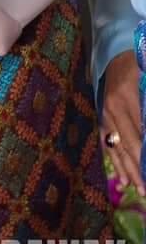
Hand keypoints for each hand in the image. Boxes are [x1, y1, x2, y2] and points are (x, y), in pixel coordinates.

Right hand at [101, 55, 143, 200]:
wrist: (116, 54)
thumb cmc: (138, 65)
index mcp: (126, 99)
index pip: (140, 134)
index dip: (145, 154)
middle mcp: (112, 110)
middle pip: (128, 146)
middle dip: (139, 169)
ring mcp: (105, 115)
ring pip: (117, 148)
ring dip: (129, 171)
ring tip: (140, 189)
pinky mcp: (102, 118)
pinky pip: (108, 144)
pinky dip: (116, 162)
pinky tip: (122, 178)